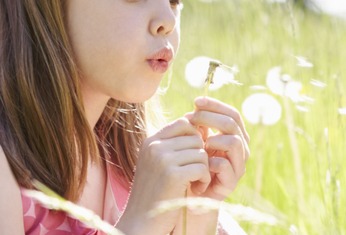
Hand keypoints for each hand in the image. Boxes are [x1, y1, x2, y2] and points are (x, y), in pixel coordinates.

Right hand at [118, 117, 211, 234]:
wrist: (141, 221)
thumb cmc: (155, 193)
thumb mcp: (159, 164)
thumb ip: (174, 145)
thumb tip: (201, 126)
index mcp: (150, 141)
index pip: (184, 123)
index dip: (196, 138)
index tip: (194, 157)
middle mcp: (154, 146)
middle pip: (195, 138)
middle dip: (202, 156)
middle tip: (197, 174)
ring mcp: (162, 159)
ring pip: (201, 152)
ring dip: (204, 169)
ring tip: (196, 183)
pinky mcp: (173, 175)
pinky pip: (202, 167)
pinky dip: (204, 180)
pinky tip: (197, 190)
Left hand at [184, 96, 249, 202]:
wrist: (188, 197)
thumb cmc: (191, 165)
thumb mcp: (194, 142)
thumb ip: (199, 126)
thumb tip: (197, 105)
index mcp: (234, 137)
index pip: (232, 114)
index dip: (216, 105)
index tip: (197, 101)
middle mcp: (241, 150)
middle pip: (233, 124)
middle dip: (210, 117)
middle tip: (192, 118)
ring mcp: (238, 167)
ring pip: (234, 142)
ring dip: (212, 139)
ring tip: (198, 144)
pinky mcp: (231, 183)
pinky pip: (224, 164)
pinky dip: (209, 161)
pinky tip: (199, 162)